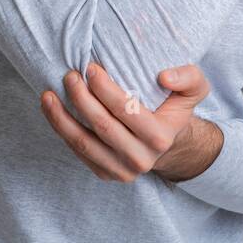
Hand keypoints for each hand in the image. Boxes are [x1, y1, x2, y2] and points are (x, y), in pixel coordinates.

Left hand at [40, 62, 210, 181]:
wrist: (168, 142)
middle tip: (69, 75)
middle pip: (102, 126)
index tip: (91, 68)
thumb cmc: (175, 108)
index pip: (126, 110)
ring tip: (48, 95)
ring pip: (83, 143)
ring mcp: (121, 171)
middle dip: (81, 98)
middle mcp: (141, 159)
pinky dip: (61, 130)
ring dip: (61, 117)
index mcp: (160, 137)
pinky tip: (52, 110)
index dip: (104, 88)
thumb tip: (164, 77)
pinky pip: (78, 152)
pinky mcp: (105, 173)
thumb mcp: (195, 89)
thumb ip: (188, 77)